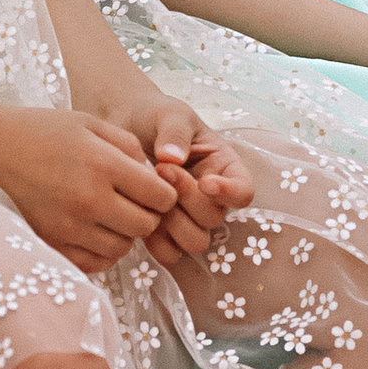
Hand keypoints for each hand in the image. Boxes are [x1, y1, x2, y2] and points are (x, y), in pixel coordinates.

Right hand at [0, 102, 180, 272]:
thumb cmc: (46, 130)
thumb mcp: (93, 124)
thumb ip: (131, 148)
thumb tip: (156, 179)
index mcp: (103, 165)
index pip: (161, 198)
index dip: (164, 193)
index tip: (151, 187)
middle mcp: (88, 199)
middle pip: (145, 227)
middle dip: (147, 215)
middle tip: (133, 201)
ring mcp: (68, 226)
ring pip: (122, 249)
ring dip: (124, 234)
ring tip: (110, 213)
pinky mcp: (51, 242)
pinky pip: (94, 263)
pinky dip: (100, 251)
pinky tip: (94, 230)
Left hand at [112, 86, 255, 265]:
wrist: (123, 128)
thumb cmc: (155, 118)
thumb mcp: (170, 114)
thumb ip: (175, 133)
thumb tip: (173, 158)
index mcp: (224, 168)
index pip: (244, 192)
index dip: (229, 193)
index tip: (205, 181)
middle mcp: (212, 198)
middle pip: (214, 219)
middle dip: (186, 198)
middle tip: (161, 170)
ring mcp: (189, 219)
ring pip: (195, 241)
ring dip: (171, 222)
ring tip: (149, 193)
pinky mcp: (165, 233)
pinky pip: (170, 253)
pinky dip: (155, 241)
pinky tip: (140, 212)